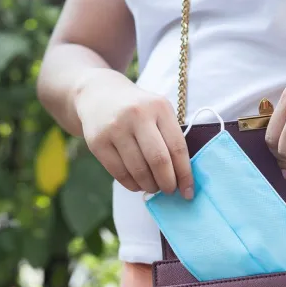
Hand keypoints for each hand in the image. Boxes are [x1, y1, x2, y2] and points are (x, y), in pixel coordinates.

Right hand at [74, 69, 193, 198]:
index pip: (177, 147)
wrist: (99, 94)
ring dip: (149, 185)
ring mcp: (115, 128)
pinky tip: (137, 184)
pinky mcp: (97, 142)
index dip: (184, 174)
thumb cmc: (137, 110)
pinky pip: (119, 173)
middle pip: (158, 160)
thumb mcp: (157, 112)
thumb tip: (181, 179)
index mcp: (159, 107)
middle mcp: (137, 115)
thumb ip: (169, 138)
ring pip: (138, 170)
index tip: (188, 192)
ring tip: (153, 187)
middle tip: (168, 191)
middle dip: (167, 183)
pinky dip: (131, 184)